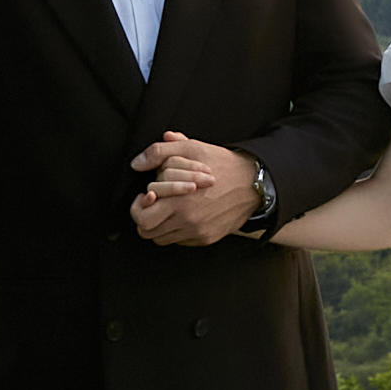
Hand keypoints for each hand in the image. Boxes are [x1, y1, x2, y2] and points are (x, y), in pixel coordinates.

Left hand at [130, 133, 263, 246]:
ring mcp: (197, 233)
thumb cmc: (222, 165)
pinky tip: (184, 214)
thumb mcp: (192, 149)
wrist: (252, 183)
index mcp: (179, 201)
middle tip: (153, 204)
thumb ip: (160, 152)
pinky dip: (177, 230)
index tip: (146, 196)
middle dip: (145, 218)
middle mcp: (187, 222)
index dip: (138, 207)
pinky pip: (180, 240)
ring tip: (168, 208)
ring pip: (162, 239)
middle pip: (147, 233)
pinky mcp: (206, 238)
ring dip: (160, 225)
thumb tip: (137, 163)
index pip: (141, 218)